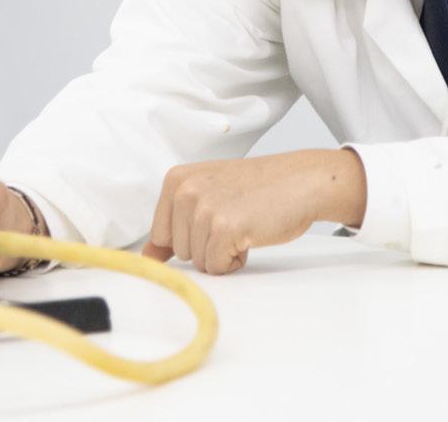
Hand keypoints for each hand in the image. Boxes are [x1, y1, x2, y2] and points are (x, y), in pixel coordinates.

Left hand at [141, 149, 366, 275]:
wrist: (302, 181)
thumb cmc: (259, 189)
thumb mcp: (209, 194)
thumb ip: (174, 224)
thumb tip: (145, 258)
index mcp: (176, 179)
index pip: (161, 235)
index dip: (191, 237)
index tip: (214, 219)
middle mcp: (185, 190)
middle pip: (179, 252)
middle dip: (207, 246)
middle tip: (235, 219)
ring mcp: (203, 208)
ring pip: (198, 262)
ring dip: (223, 253)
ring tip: (244, 225)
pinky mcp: (224, 227)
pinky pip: (217, 267)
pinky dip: (236, 261)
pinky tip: (250, 236)